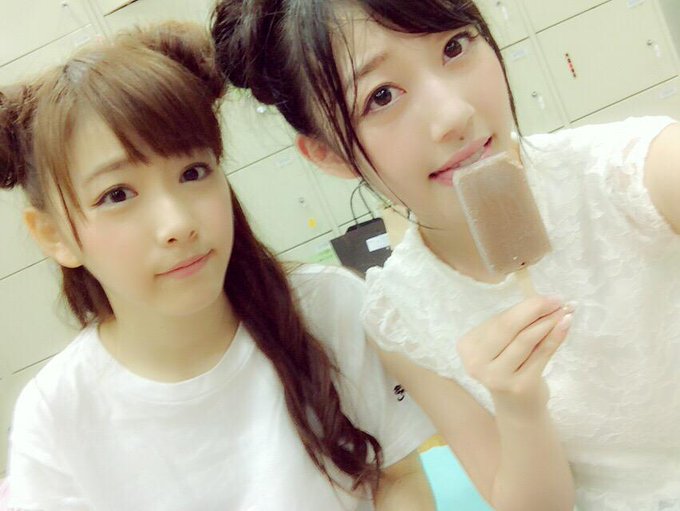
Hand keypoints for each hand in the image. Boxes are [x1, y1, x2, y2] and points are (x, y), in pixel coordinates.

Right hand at [457, 296, 572, 418]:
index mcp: (467, 346)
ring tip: (565, 312)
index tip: (548, 297)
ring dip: (548, 322)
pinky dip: (554, 338)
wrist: (517, 409)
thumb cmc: (509, 369)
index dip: (525, 307)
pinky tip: (564, 326)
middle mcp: (476, 362)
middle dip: (535, 310)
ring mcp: (497, 376)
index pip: (499, 321)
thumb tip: (543, 301)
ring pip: (525, 340)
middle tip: (558, 301)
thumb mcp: (502, 345)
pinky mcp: (519, 386)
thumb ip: (514, 326)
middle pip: (508, 327)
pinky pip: (540, 355)